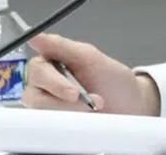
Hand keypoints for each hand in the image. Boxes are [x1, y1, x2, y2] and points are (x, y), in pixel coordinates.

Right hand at [22, 33, 160, 115]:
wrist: (130, 108)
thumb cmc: (113, 82)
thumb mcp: (93, 59)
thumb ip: (64, 47)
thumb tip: (36, 36)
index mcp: (51, 64)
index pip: (37, 69)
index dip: (54, 82)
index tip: (73, 92)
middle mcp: (44, 87)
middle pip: (34, 94)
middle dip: (64, 100)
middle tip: (89, 102)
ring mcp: (47, 108)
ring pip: (41, 113)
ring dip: (69, 113)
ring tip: (93, 109)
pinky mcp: (52, 126)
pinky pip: (47, 129)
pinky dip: (66, 126)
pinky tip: (84, 121)